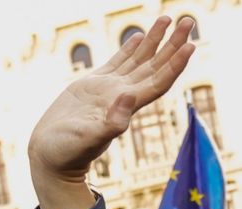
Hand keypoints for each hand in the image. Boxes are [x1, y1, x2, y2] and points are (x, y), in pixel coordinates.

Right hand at [28, 16, 194, 208]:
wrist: (52, 156)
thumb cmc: (68, 152)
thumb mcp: (88, 138)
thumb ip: (110, 122)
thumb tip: (129, 97)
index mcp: (127, 106)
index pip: (159, 81)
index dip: (175, 64)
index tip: (190, 44)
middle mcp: (124, 96)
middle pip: (156, 65)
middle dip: (172, 43)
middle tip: (189, 20)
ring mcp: (110, 90)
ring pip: (139, 60)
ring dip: (155, 40)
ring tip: (167, 18)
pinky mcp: (94, 86)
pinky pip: (118, 63)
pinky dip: (130, 49)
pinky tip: (138, 36)